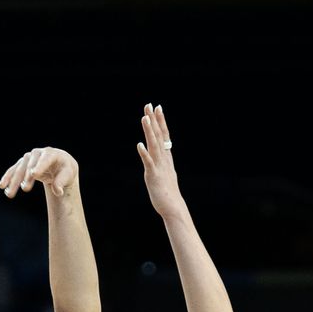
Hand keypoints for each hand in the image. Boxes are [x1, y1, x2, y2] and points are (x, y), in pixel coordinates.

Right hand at [0, 148, 77, 198]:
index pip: (45, 159)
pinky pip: (14, 170)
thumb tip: (58, 191)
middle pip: (30, 165)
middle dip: (26, 177)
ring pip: (19, 169)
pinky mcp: (23, 163)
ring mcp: (29, 157)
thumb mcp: (68, 175)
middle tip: (25, 189)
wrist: (59, 164)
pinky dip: (8, 177)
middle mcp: (38, 153)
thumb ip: (62, 182)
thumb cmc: (65, 170)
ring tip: (9, 193)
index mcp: (51, 154)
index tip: (34, 174)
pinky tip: (1, 185)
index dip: (40, 166)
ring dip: (13, 181)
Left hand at [137, 103, 184, 217]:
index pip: (164, 135)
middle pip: (159, 136)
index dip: (161, 120)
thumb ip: (162, 160)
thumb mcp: (165, 171)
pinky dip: (144, 153)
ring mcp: (159, 166)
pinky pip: (148, 163)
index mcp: (166, 157)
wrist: (173, 206)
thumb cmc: (167, 191)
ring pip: (153, 145)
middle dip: (154, 120)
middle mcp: (163, 158)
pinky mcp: (153, 175)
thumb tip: (158, 152)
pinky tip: (139, 145)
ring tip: (145, 118)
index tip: (157, 107)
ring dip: (149, 132)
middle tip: (150, 105)